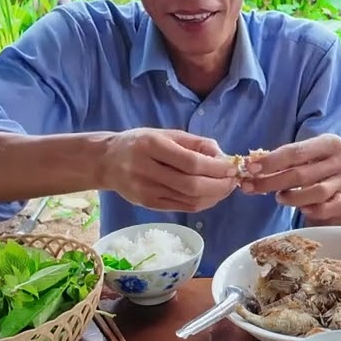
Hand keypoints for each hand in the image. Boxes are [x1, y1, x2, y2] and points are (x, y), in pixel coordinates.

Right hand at [101, 129, 236, 211]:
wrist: (107, 161)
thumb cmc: (140, 143)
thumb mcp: (166, 134)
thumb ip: (195, 143)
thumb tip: (223, 156)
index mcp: (152, 146)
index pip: (191, 163)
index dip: (216, 168)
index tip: (232, 167)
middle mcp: (146, 169)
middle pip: (192, 185)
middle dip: (219, 185)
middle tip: (233, 180)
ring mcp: (146, 191)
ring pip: (189, 200)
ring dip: (214, 196)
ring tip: (226, 188)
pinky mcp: (148, 204)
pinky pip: (182, 207)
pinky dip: (203, 203)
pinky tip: (211, 195)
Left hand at [241, 134, 340, 222]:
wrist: (333, 184)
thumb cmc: (310, 166)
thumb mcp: (298, 157)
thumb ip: (278, 161)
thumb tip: (250, 167)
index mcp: (330, 142)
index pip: (296, 151)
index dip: (271, 161)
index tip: (251, 168)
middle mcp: (340, 161)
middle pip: (302, 174)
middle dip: (273, 181)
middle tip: (252, 187)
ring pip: (317, 192)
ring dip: (292, 197)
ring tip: (278, 197)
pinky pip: (330, 208)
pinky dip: (315, 210)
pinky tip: (302, 210)